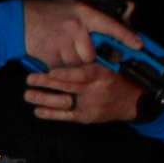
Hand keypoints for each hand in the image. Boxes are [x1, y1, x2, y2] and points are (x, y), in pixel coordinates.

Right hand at [24, 0, 142, 70]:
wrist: (17, 21)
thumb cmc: (47, 13)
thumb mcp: (72, 6)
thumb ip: (96, 13)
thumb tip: (129, 8)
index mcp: (83, 14)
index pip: (110, 26)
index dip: (126, 36)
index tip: (138, 46)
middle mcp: (75, 28)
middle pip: (91, 54)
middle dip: (85, 57)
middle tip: (75, 50)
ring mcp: (62, 42)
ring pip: (77, 64)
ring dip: (71, 63)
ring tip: (60, 51)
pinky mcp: (51, 55)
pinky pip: (63, 68)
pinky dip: (59, 66)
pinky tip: (51, 55)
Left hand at [24, 62, 145, 124]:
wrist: (135, 101)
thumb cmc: (119, 78)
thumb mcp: (111, 64)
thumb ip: (92, 58)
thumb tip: (72, 45)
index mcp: (101, 74)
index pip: (82, 74)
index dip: (65, 74)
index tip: (50, 71)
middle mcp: (95, 90)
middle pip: (68, 87)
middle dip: (47, 83)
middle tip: (29, 79)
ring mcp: (90, 105)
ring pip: (63, 102)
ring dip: (44, 99)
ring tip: (28, 94)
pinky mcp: (86, 117)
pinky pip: (66, 116)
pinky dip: (51, 114)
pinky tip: (37, 111)